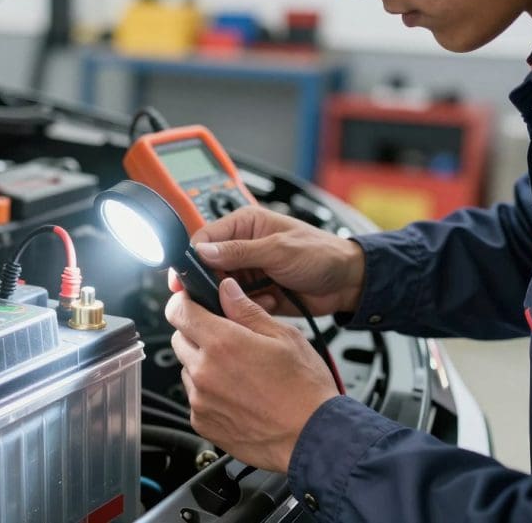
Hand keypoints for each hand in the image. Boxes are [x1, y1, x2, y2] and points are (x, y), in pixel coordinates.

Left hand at [166, 277, 338, 472]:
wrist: (313, 438)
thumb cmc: (305, 390)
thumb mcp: (284, 337)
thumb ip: (247, 310)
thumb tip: (226, 290)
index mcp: (222, 343)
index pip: (178, 311)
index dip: (183, 302)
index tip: (192, 303)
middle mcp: (204, 371)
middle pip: (179, 338)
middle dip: (197, 333)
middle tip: (228, 340)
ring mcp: (200, 400)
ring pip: (187, 368)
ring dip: (203, 364)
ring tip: (239, 373)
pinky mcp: (202, 422)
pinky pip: (195, 397)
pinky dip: (208, 393)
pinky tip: (238, 395)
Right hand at [170, 206, 365, 316]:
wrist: (348, 283)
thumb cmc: (322, 254)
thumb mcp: (278, 250)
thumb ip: (239, 252)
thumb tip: (203, 252)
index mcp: (244, 224)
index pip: (204, 238)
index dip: (191, 258)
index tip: (183, 278)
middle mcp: (242, 246)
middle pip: (208, 265)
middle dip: (212, 282)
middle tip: (219, 294)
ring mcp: (248, 270)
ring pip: (221, 287)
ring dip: (232, 296)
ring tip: (254, 297)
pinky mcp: (255, 291)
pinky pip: (237, 302)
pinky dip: (247, 306)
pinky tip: (267, 302)